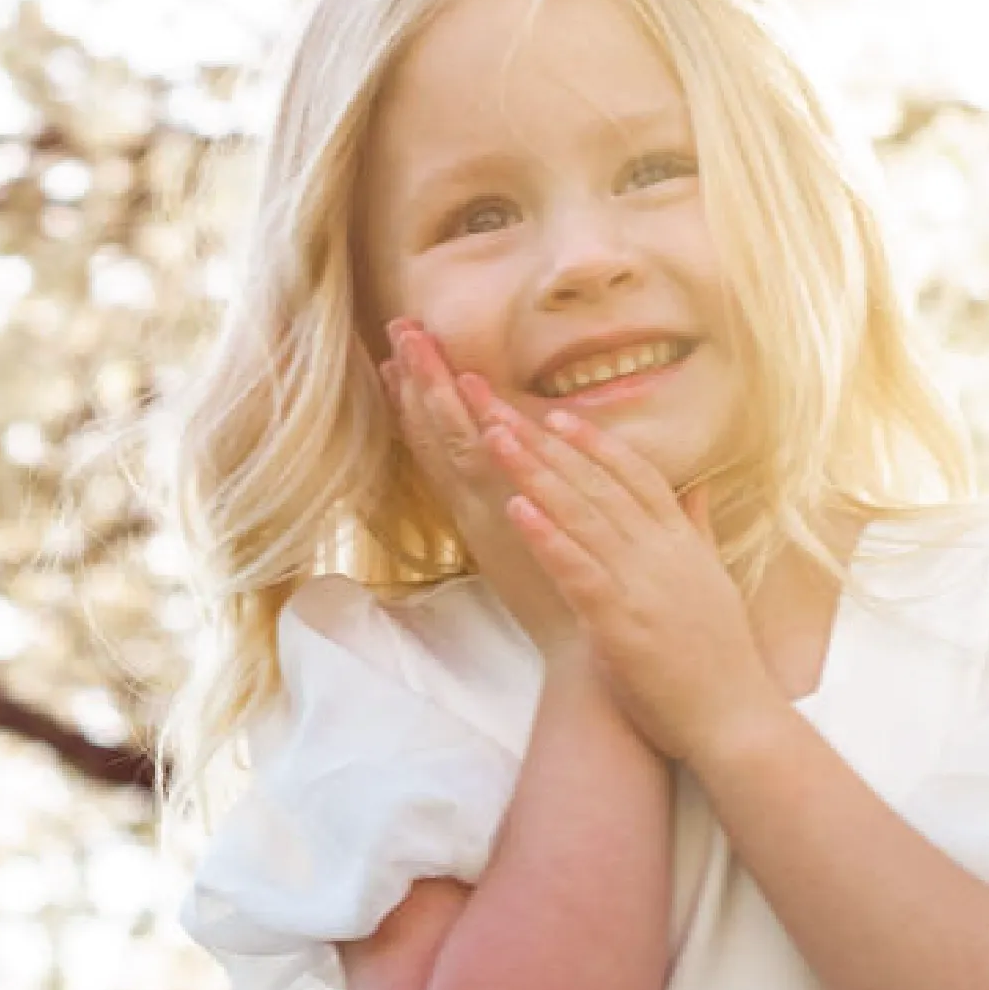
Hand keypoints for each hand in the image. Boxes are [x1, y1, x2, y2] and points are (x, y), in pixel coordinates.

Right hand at [376, 318, 588, 667]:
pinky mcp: (502, 531)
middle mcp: (484, 507)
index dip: (434, 393)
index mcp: (498, 503)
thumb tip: (560, 465)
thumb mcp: (570, 540)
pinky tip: (443, 397)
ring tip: (404, 345)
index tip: (413, 352)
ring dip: (428, 392)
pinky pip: (469, 473)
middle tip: (399, 326)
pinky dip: (452, 437)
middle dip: (422, 377)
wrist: (589, 662)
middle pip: (442, 430)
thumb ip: (562, 501)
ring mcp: (489, 516)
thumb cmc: (586, 604)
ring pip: (449, 442)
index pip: (458, 438)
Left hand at [473, 388, 776, 764]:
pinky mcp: (621, 622)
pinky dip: (546, 536)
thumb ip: (698, 531)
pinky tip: (515, 509)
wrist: (735, 718)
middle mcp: (662, 553)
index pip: (637, 476)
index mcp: (682, 543)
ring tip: (496, 440)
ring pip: (583, 515)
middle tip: (503, 409)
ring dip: (536, 474)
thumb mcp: (713, 583)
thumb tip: (698, 488)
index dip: (595, 443)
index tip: (557, 415)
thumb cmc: (720, 660)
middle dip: (548, 444)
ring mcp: (642, 585)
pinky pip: (578, 570)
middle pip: (598, 483)